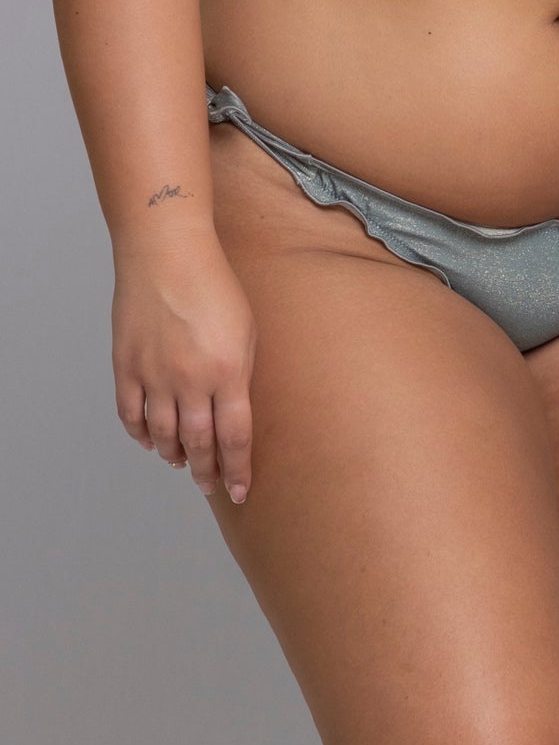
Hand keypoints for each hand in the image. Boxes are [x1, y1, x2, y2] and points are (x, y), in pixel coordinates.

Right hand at [111, 233, 256, 505]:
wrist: (167, 252)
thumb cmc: (214, 283)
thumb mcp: (246, 328)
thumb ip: (241, 372)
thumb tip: (236, 410)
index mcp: (227, 371)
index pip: (235, 437)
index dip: (238, 469)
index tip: (241, 491)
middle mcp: (190, 381)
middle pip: (199, 444)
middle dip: (207, 472)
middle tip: (211, 487)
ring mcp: (154, 376)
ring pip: (163, 436)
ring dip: (174, 454)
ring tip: (183, 463)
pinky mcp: (126, 367)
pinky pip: (131, 415)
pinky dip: (141, 434)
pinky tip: (151, 441)